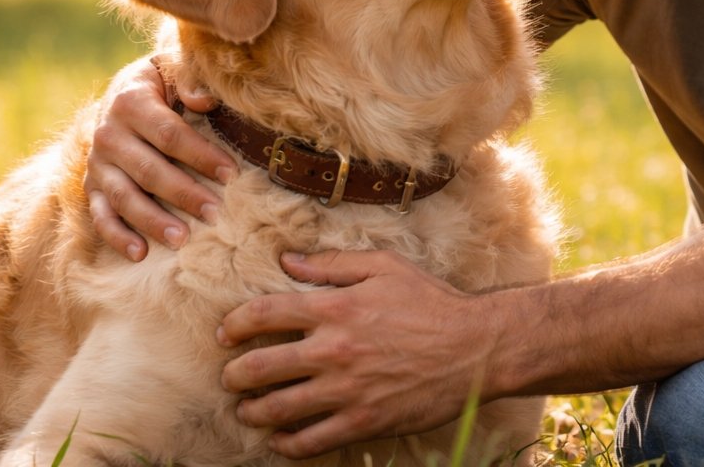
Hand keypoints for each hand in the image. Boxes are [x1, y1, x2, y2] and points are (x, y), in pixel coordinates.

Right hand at [84, 55, 237, 259]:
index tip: (231, 173)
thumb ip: (189, 76)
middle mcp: (108, 133)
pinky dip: (117, 236)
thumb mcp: (174, 65)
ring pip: (124, 197)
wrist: (125, 90)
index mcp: (130, 100)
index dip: (200, 154)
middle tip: (215, 213)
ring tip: (182, 240)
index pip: (169, 134)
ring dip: (152, 221)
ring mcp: (97, 163)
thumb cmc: (164, 80)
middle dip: (183, 193)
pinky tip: (140, 254)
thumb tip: (203, 101)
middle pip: (148, 169)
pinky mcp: (91, 186)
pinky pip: (100, 215)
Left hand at [218, 250, 493, 458]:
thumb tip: (287, 260)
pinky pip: (310, 441)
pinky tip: (282, 439)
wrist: (476, 348)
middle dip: (235, 376)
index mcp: (335, 309)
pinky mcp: (363, 421)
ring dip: (253, 412)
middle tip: (231, 378)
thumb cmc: (432, 302)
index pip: (263, 315)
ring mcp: (346, 391)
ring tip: (248, 410)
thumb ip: (332, 264)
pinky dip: (287, 444)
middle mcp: (333, 351)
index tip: (226, 334)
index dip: (235, 325)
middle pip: (258, 369)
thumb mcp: (385, 267)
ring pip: (276, 410)